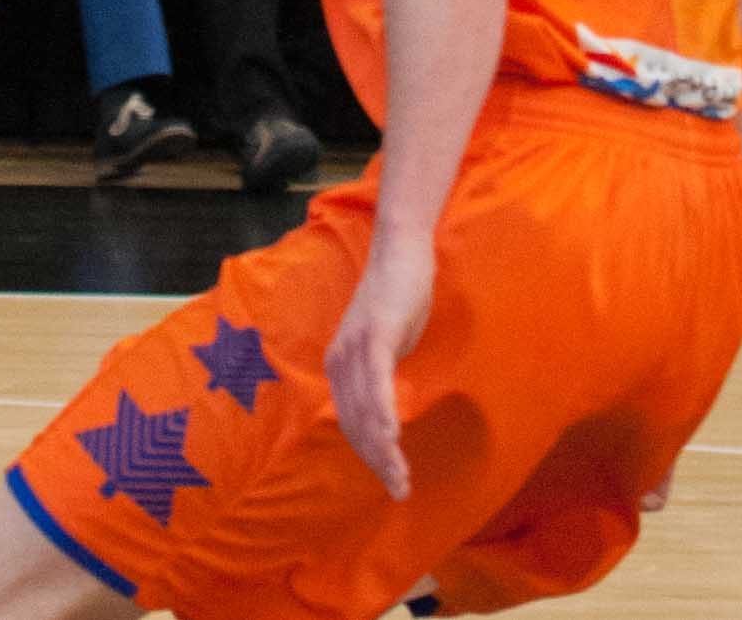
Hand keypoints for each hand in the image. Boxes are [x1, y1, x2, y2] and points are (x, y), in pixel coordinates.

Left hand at [325, 229, 435, 495]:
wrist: (401, 249)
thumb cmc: (398, 298)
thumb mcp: (387, 345)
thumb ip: (381, 375)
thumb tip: (386, 412)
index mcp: (340, 365)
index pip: (351, 422)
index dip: (369, 455)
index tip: (392, 481)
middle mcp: (340, 359)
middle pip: (355, 423)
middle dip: (378, 461)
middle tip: (401, 490)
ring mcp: (356, 344)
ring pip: (364, 408)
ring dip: (383, 447)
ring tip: (400, 476)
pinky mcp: (375, 330)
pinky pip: (376, 377)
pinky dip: (382, 409)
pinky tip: (393, 434)